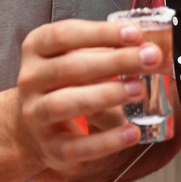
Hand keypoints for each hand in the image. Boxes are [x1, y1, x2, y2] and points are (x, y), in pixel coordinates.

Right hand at [14, 19, 164, 181]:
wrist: (35, 128)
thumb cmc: (65, 83)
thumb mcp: (76, 56)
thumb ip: (106, 47)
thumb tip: (149, 44)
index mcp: (36, 49)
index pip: (63, 35)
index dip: (100, 33)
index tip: (135, 34)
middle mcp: (30, 80)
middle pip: (70, 67)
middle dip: (115, 61)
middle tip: (150, 58)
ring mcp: (36, 115)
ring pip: (65, 104)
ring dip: (105, 95)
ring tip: (139, 89)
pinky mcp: (51, 148)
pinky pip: (77, 146)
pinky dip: (107, 141)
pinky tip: (131, 132)